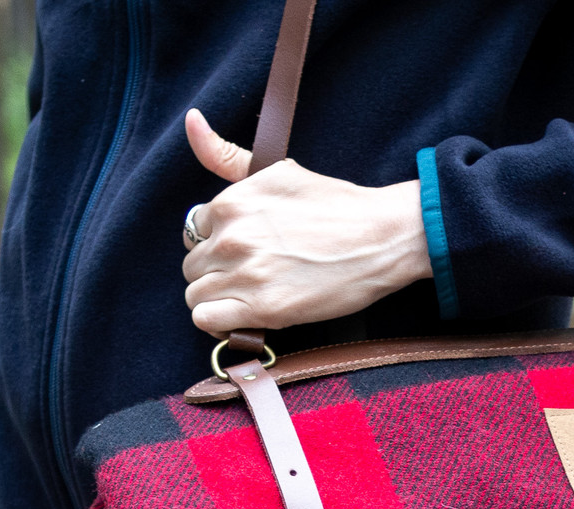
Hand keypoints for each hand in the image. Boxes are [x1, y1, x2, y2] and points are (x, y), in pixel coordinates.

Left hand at [181, 108, 432, 337]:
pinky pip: (206, 320)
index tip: (243, 252)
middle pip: (192, 266)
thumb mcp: (278, 170)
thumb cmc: (337, 204)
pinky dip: (217, 324)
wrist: (381, 237)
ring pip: (195, 295)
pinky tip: (240, 320)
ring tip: (246, 300)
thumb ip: (228, 157)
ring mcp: (245, 274)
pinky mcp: (262, 309)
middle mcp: (231, 237)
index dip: (217, 243)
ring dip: (217, 300)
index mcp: (231, 202)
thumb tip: (191, 120)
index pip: (195, 230)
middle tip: (249, 278)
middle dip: (216, 272)